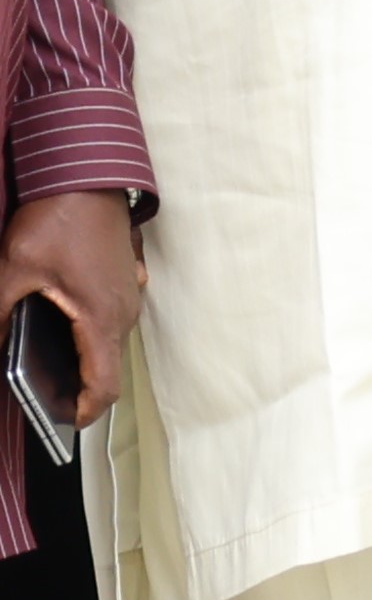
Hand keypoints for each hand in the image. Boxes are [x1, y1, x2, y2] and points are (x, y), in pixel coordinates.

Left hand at [0, 189, 140, 425]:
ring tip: (41, 360)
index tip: (60, 425)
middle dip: (75, 388)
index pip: (104, 386)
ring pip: (108, 344)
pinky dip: (88, 333)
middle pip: (106, 369)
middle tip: (38, 393)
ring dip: (81, 359)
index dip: (84, 413)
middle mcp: (124, 313)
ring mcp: (130, 295)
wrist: (89, 175)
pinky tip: (57, 320)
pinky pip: (111, 320)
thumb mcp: (12, 271)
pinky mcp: (127, 281)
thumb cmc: (58, 220)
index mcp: (101, 319)